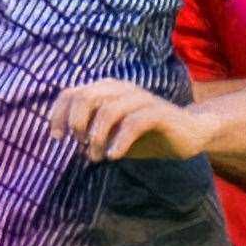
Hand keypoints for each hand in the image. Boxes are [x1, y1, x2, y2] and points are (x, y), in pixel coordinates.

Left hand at [49, 79, 215, 161]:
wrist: (187, 133)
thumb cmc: (145, 135)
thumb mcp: (113, 135)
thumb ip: (92, 134)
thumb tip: (73, 142)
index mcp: (106, 90)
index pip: (72, 93)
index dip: (59, 114)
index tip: (57, 138)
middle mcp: (121, 89)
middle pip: (86, 97)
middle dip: (77, 123)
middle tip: (81, 145)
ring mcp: (141, 98)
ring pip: (108, 110)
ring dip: (97, 137)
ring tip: (97, 157)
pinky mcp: (159, 112)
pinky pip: (134, 122)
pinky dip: (119, 140)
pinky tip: (114, 156)